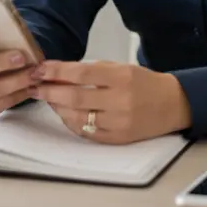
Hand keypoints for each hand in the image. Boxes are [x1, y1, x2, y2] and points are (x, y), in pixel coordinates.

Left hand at [32, 60, 191, 144]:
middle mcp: (120, 100)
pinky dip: (71, 122)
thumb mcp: (123, 67)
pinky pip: (85, 132)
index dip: (57, 71)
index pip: (81, 72)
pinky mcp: (117, 139)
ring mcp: (118, 122)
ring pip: (76, 116)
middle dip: (49, 90)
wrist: (172, 104)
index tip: (40, 68)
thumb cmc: (145, 82)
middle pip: (74, 96)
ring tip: (47, 98)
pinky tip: (64, 112)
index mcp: (122, 76)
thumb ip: (94, 70)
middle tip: (34, 85)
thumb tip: (61, 72)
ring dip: (57, 107)